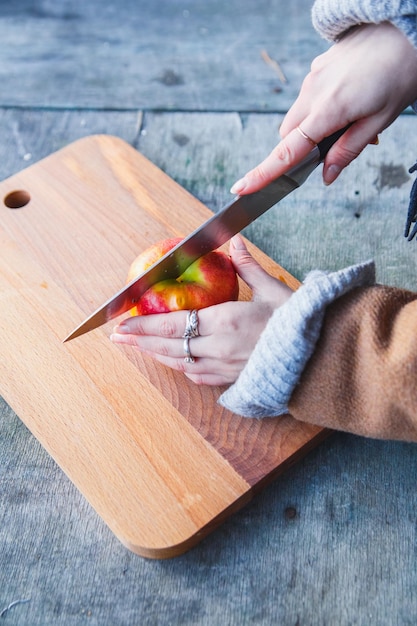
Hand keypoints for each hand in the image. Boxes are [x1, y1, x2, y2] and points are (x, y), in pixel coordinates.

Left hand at [110, 235, 291, 384]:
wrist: (323, 359)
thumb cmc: (301, 323)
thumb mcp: (275, 291)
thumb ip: (248, 267)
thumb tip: (234, 242)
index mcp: (227, 322)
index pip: (174, 323)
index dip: (145, 325)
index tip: (123, 324)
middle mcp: (220, 348)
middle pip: (170, 346)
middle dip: (141, 342)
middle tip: (118, 339)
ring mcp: (225, 367)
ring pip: (180, 363)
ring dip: (156, 355)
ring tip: (137, 347)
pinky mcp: (233, 379)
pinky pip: (199, 375)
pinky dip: (181, 367)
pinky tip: (173, 361)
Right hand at [231, 22, 416, 192]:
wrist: (406, 26)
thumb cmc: (401, 72)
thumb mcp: (381, 120)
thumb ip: (348, 150)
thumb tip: (326, 175)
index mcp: (328, 110)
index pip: (287, 151)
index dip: (263, 173)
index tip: (242, 188)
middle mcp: (312, 92)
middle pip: (288, 136)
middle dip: (298, 151)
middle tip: (332, 153)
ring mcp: (313, 77)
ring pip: (299, 117)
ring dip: (313, 129)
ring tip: (353, 121)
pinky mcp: (318, 66)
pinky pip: (310, 97)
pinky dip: (320, 110)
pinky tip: (351, 101)